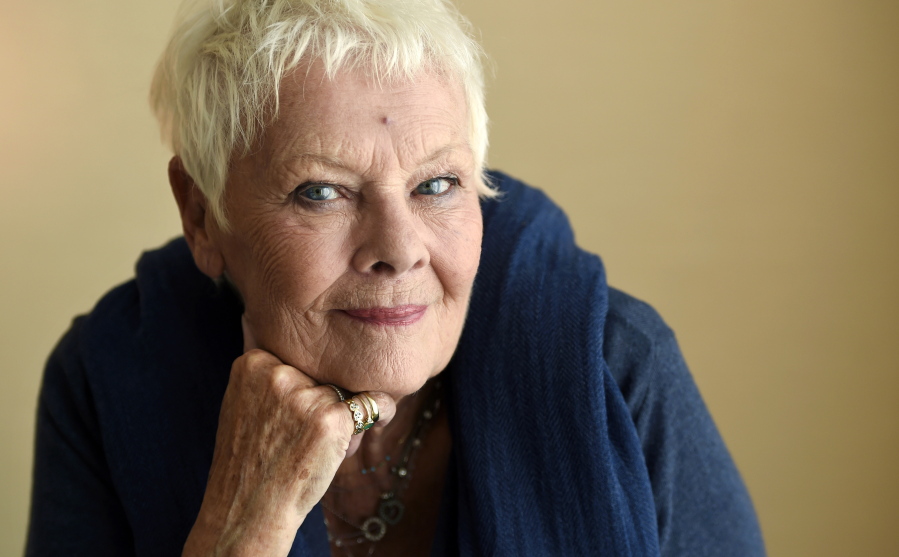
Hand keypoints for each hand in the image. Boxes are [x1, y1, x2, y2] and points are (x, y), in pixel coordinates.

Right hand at [182, 316, 395, 555]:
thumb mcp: (242, 401)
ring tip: (317, 442)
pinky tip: (366, 429)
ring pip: (346, 386)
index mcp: (253, 362)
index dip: (308, 381)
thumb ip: (264, 368)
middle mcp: (278, 372)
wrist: (248, 507)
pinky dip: (382, 412)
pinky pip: (374, 403)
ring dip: (346, 410)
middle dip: (326, 394)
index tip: (297, 407)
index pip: (302, 354)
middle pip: (325, 369)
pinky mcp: (331, 418)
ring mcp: (304, 395)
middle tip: (306, 430)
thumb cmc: (251, 455)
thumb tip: (263, 321)